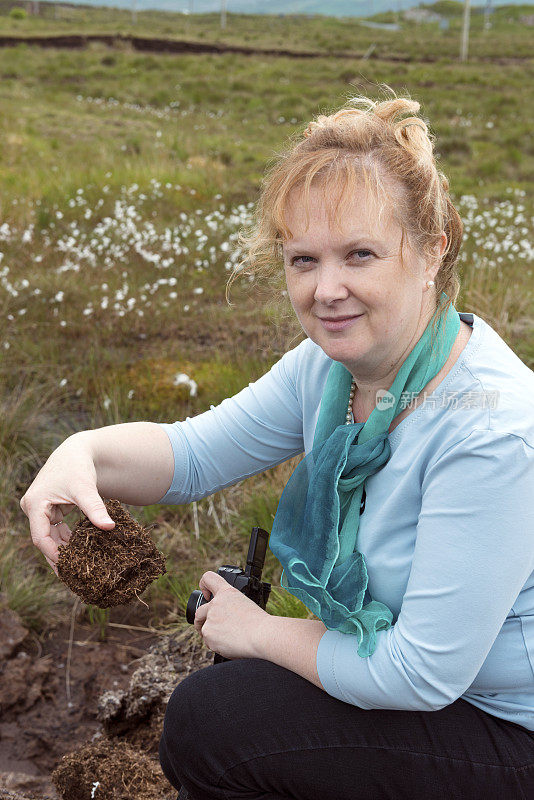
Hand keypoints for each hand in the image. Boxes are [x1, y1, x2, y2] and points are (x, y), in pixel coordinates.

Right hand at [19, 434, 114, 574]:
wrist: (77, 451)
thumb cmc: (78, 467)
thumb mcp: (86, 489)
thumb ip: (96, 509)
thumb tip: (110, 527)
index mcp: (35, 504)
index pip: (40, 537)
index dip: (53, 554)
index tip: (69, 568)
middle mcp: (33, 507)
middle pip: (43, 539)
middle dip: (57, 556)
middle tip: (71, 576)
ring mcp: (40, 509)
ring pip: (49, 536)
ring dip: (62, 549)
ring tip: (76, 568)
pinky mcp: (49, 509)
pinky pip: (55, 530)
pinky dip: (66, 540)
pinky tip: (78, 552)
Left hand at [193, 571, 269, 659]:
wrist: (262, 634)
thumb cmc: (259, 622)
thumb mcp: (245, 604)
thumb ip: (231, 606)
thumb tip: (227, 618)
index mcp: (226, 592)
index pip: (208, 578)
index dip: (203, 585)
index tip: (206, 594)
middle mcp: (216, 603)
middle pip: (199, 611)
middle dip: (200, 621)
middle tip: (208, 627)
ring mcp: (210, 618)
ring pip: (204, 630)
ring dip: (213, 636)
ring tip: (229, 640)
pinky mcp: (208, 633)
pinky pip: (208, 642)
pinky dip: (216, 646)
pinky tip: (229, 645)